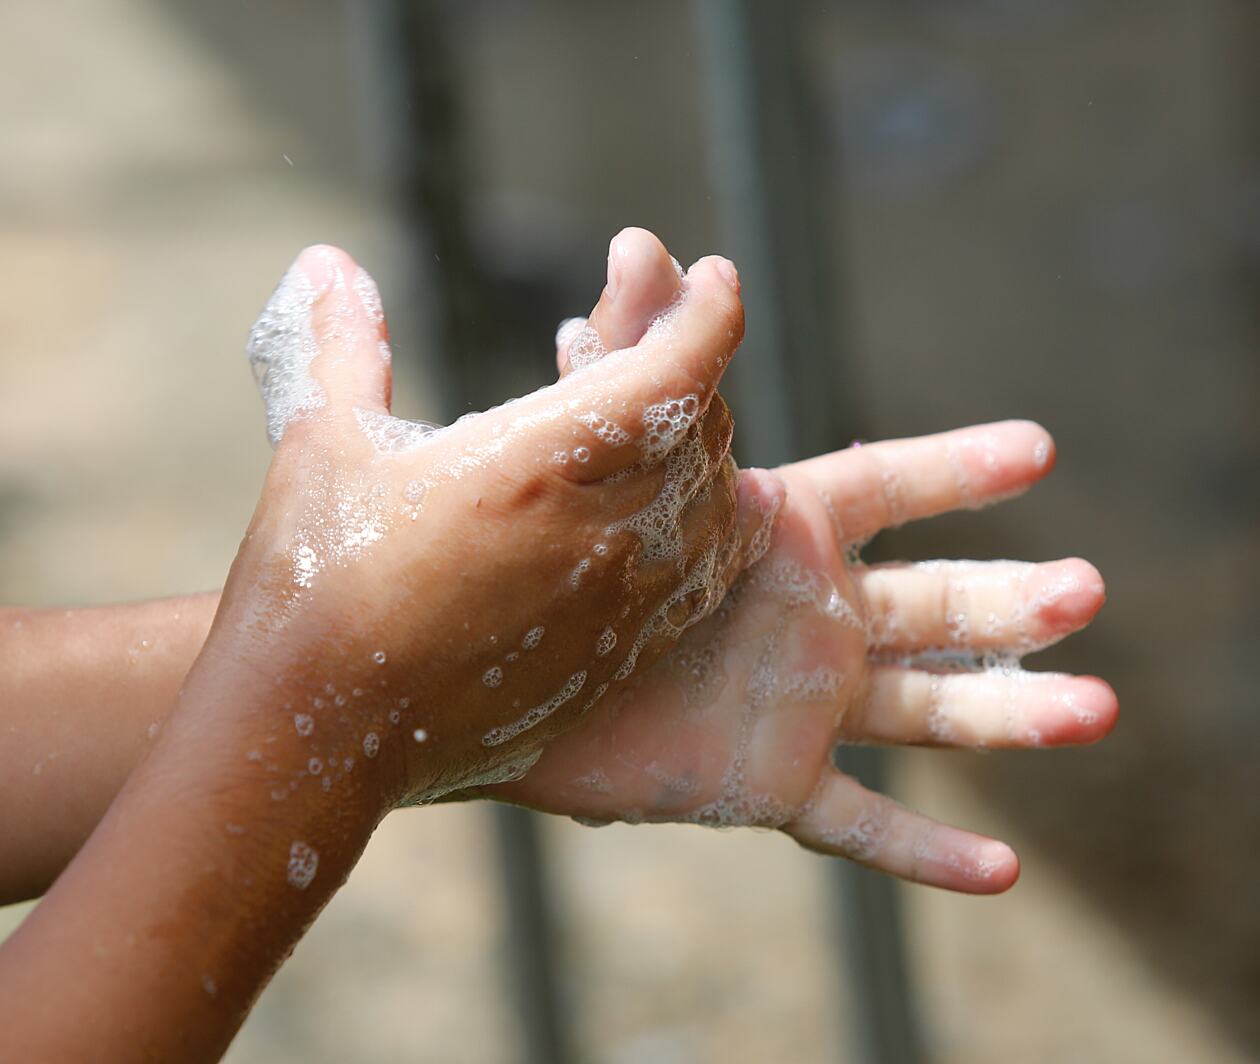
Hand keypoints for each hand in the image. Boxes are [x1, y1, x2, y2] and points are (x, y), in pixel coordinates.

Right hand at [213, 242, 753, 811]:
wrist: (316, 729)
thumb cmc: (313, 579)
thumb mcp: (323, 442)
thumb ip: (341, 343)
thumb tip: (322, 261)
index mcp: (538, 462)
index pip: (675, 369)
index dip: (709, 312)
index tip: (713, 273)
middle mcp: (600, 531)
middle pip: (703, 430)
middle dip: (695, 367)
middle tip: (667, 332)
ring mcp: (616, 603)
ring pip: (715, 506)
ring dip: (709, 449)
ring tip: (682, 412)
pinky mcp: (612, 656)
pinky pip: (701, 579)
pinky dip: (716, 530)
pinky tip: (706, 512)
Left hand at [485, 231, 1117, 894]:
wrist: (482, 676)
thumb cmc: (542, 552)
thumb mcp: (605, 447)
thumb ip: (634, 349)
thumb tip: (644, 241)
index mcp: (777, 529)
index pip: (889, 487)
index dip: (959, 466)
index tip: (1036, 446)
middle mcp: (805, 613)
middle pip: (935, 603)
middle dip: (1011, 599)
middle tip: (1084, 586)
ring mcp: (796, 702)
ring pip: (928, 711)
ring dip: (1011, 713)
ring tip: (1095, 707)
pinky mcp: (765, 783)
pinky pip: (861, 826)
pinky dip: (926, 853)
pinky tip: (1001, 875)